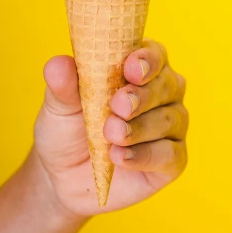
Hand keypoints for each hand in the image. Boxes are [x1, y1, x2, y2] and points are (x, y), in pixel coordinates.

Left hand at [32, 39, 187, 215]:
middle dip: (142, 95)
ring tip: (111, 135)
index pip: (155, 55)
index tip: (130, 68)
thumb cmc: (69, 130)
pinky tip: (120, 157)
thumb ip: (63, 86)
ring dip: (140, 127)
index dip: (147, 59)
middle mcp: (164, 93)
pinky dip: (145, 155)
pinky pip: (170, 154)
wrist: (64, 178)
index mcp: (142, 69)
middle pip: (167, 85)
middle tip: (117, 105)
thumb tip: (58, 64)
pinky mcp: (173, 160)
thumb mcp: (60, 108)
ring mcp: (172, 126)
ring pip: (169, 120)